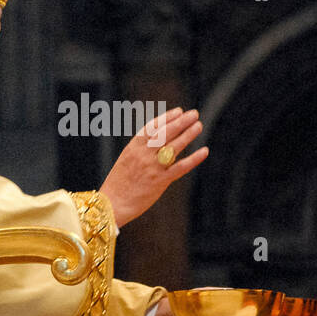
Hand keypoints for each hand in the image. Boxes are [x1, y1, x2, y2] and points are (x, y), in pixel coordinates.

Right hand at [98, 107, 208, 227]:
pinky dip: (194, 159)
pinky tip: (204, 151)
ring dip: (188, 134)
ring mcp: (152, 167)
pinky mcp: (160, 181)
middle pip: (165, 133)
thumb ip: (141, 150)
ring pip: (174, 146)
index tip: (179, 111)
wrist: (112, 204)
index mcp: (133, 147)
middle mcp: (143, 154)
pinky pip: (180, 167)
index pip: (152, 127)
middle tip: (194, 114)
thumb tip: (157, 141)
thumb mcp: (126, 160)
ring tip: (198, 125)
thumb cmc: (118, 184)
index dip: (167, 117)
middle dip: (181, 121)